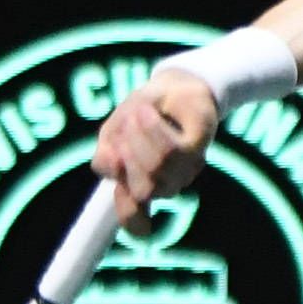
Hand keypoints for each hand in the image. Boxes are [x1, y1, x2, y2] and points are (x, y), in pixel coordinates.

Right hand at [93, 72, 217, 215]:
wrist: (173, 85)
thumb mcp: (113, 131)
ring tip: (135, 111)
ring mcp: (182, 170)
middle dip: (127, 153)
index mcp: (138, 186)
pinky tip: (146, 112)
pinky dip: (153, 130)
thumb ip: (106, 154)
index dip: (131, 218)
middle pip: (142, 188)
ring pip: (156, 167)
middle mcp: (163, 185)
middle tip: (123, 122)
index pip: (135, 219)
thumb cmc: (142, 112)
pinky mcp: (196, 149)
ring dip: (138, 136)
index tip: (128, 198)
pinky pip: (172, 151)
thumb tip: (109, 168)